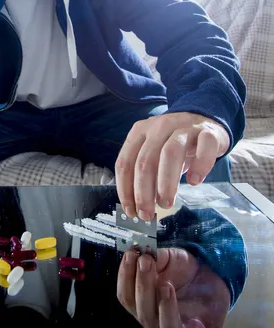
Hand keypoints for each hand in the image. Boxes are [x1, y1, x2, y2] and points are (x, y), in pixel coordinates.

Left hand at [115, 113, 229, 219]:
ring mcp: (184, 127)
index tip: (130, 210)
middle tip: (148, 213)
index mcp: (140, 132)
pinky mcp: (207, 132)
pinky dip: (199, 166)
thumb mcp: (155, 152)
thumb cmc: (175, 143)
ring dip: (166, 182)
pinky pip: (204, 147)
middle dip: (143, 192)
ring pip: (171, 153)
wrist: (204, 120)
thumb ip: (146, 173)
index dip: (125, 189)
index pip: (125, 161)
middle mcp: (159, 127)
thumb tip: (138, 206)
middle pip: (145, 160)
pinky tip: (195, 181)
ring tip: (166, 203)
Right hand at [117, 248, 230, 327]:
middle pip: (140, 310)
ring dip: (162, 306)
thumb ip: (156, 257)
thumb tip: (141, 253)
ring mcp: (170, 325)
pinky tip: (196, 320)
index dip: (125, 275)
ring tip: (167, 285)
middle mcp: (153, 315)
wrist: (211, 278)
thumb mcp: (170, 257)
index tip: (131, 254)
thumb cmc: (185, 270)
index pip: (126, 295)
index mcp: (142, 298)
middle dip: (142, 284)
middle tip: (147, 262)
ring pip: (161, 326)